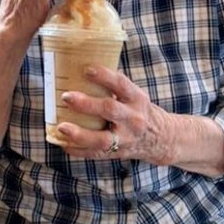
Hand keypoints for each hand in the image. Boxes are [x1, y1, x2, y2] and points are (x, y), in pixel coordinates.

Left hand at [57, 65, 175, 164]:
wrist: (161, 138)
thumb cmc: (140, 110)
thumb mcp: (135, 96)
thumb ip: (116, 87)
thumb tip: (84, 69)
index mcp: (136, 99)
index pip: (121, 84)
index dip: (104, 76)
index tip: (86, 69)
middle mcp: (133, 118)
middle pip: (110, 110)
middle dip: (86, 104)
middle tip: (66, 96)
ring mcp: (126, 138)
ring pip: (102, 138)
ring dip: (80, 133)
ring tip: (62, 127)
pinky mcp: (118, 152)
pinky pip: (96, 154)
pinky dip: (79, 150)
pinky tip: (64, 144)